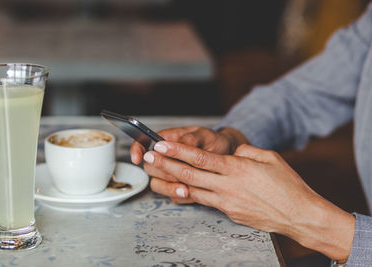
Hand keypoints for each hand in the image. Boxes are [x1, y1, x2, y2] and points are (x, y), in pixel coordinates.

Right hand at [130, 126, 247, 203]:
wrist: (227, 157)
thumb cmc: (213, 142)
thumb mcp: (205, 136)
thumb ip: (189, 139)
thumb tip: (173, 143)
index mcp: (167, 141)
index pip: (143, 143)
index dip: (136, 150)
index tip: (138, 158)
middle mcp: (165, 158)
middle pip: (149, 167)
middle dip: (162, 172)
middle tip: (176, 173)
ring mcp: (170, 174)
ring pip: (157, 184)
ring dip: (169, 188)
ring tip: (184, 190)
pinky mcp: (177, 187)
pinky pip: (171, 196)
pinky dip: (179, 197)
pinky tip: (191, 195)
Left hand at [143, 141, 355, 261]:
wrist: (298, 215)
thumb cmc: (287, 184)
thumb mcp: (269, 157)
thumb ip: (246, 151)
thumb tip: (232, 153)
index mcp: (237, 168)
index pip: (200, 157)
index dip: (177, 150)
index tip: (161, 144)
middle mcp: (227, 185)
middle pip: (189, 174)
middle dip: (166, 164)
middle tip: (149, 157)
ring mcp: (226, 202)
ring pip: (192, 190)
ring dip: (171, 182)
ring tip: (154, 175)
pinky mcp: (228, 213)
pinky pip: (204, 202)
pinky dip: (189, 194)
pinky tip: (179, 190)